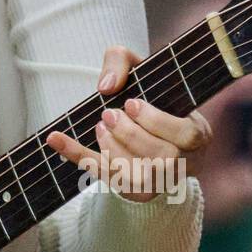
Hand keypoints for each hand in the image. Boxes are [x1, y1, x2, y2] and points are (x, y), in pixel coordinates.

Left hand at [45, 45, 212, 202]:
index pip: (187, 135)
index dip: (157, 122)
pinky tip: (56, 139)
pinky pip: (107, 179)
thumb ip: (122, 60)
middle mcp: (184, 162)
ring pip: (140, 177)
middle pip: (163, 158)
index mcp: (196, 134)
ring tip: (99, 128)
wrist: (142, 130)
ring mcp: (160, 182)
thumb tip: (107, 86)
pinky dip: (79, 156)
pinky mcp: (135, 192)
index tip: (130, 104)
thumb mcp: (139, 68)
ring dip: (114, 151)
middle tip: (108, 115)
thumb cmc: (146, 98)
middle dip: (131, 135)